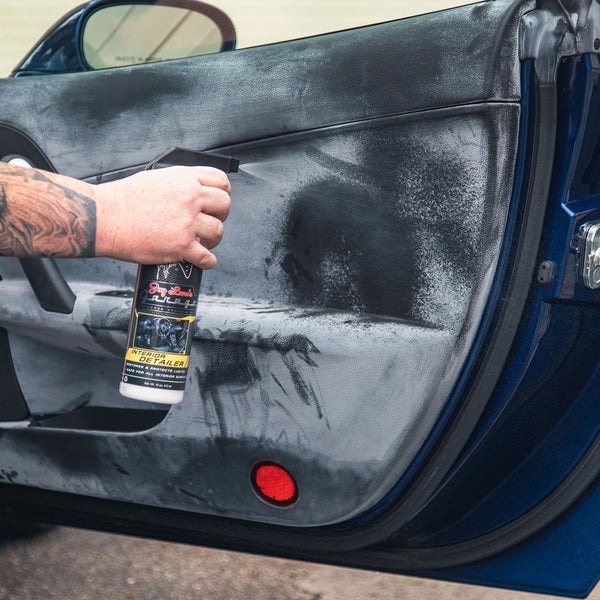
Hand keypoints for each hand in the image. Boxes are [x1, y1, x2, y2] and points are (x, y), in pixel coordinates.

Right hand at [95, 166, 230, 268]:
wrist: (103, 218)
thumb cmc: (121, 200)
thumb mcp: (154, 178)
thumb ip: (178, 183)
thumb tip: (191, 189)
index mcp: (183, 180)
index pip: (220, 180)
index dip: (224, 191)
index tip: (219, 201)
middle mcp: (189, 198)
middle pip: (224, 205)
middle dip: (221, 215)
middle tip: (212, 221)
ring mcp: (186, 223)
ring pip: (218, 231)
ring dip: (214, 240)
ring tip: (205, 242)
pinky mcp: (181, 246)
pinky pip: (207, 257)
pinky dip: (208, 261)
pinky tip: (202, 260)